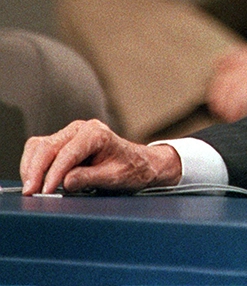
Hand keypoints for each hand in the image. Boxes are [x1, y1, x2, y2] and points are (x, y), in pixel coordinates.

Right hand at [20, 119, 180, 195]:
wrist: (140, 164)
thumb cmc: (131, 169)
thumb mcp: (115, 177)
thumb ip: (90, 178)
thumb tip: (65, 182)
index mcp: (97, 133)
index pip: (68, 153)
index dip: (55, 173)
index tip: (46, 191)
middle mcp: (81, 129)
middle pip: (47, 147)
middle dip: (36, 171)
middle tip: (30, 193)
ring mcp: (69, 134)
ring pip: (38, 146)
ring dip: (31, 168)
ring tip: (30, 190)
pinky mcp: (62, 143)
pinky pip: (39, 150)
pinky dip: (32, 165)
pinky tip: (34, 181)